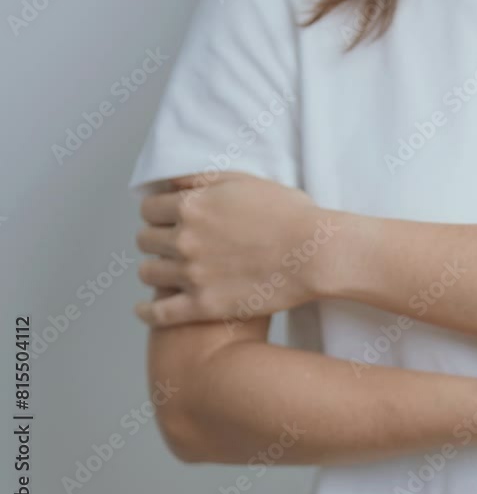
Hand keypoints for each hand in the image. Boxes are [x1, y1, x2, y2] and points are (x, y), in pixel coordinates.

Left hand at [134, 172, 340, 326]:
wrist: (315, 254)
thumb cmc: (291, 215)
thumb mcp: (246, 182)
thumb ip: (204, 179)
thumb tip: (171, 182)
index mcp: (192, 206)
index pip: (149, 209)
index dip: (158, 213)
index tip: (166, 219)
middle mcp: (184, 238)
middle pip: (144, 240)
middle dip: (156, 240)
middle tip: (170, 245)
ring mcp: (191, 274)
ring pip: (148, 273)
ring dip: (155, 271)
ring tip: (166, 273)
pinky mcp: (203, 306)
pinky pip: (158, 313)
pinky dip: (146, 312)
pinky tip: (146, 310)